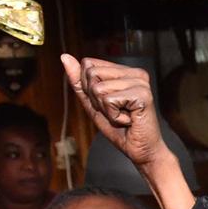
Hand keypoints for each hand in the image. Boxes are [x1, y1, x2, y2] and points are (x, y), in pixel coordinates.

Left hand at [62, 55, 169, 170]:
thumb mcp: (93, 104)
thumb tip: (65, 57)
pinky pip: (109, 100)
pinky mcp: (142, 95)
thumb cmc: (120, 129)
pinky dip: (114, 116)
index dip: (89, 88)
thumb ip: (79, 82)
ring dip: (106, 110)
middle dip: (96, 99)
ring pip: (99, 88)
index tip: (108, 103)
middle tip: (116, 111)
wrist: (140, 151)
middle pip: (91, 73)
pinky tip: (128, 120)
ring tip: (123, 117)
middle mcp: (135, 73)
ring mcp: (140, 83)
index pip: (88, 64)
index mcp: (125, 71)